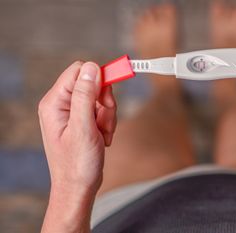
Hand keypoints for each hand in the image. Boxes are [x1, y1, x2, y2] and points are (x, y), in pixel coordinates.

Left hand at [38, 61, 116, 195]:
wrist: (79, 187)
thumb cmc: (77, 164)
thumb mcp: (83, 128)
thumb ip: (85, 96)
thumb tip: (91, 68)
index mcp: (54, 102)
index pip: (79, 71)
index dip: (99, 77)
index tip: (114, 86)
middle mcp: (61, 104)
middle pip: (92, 83)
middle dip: (105, 102)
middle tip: (104, 121)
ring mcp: (72, 113)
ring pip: (100, 98)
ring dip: (108, 115)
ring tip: (102, 134)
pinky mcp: (82, 120)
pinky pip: (102, 110)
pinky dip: (107, 123)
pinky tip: (102, 138)